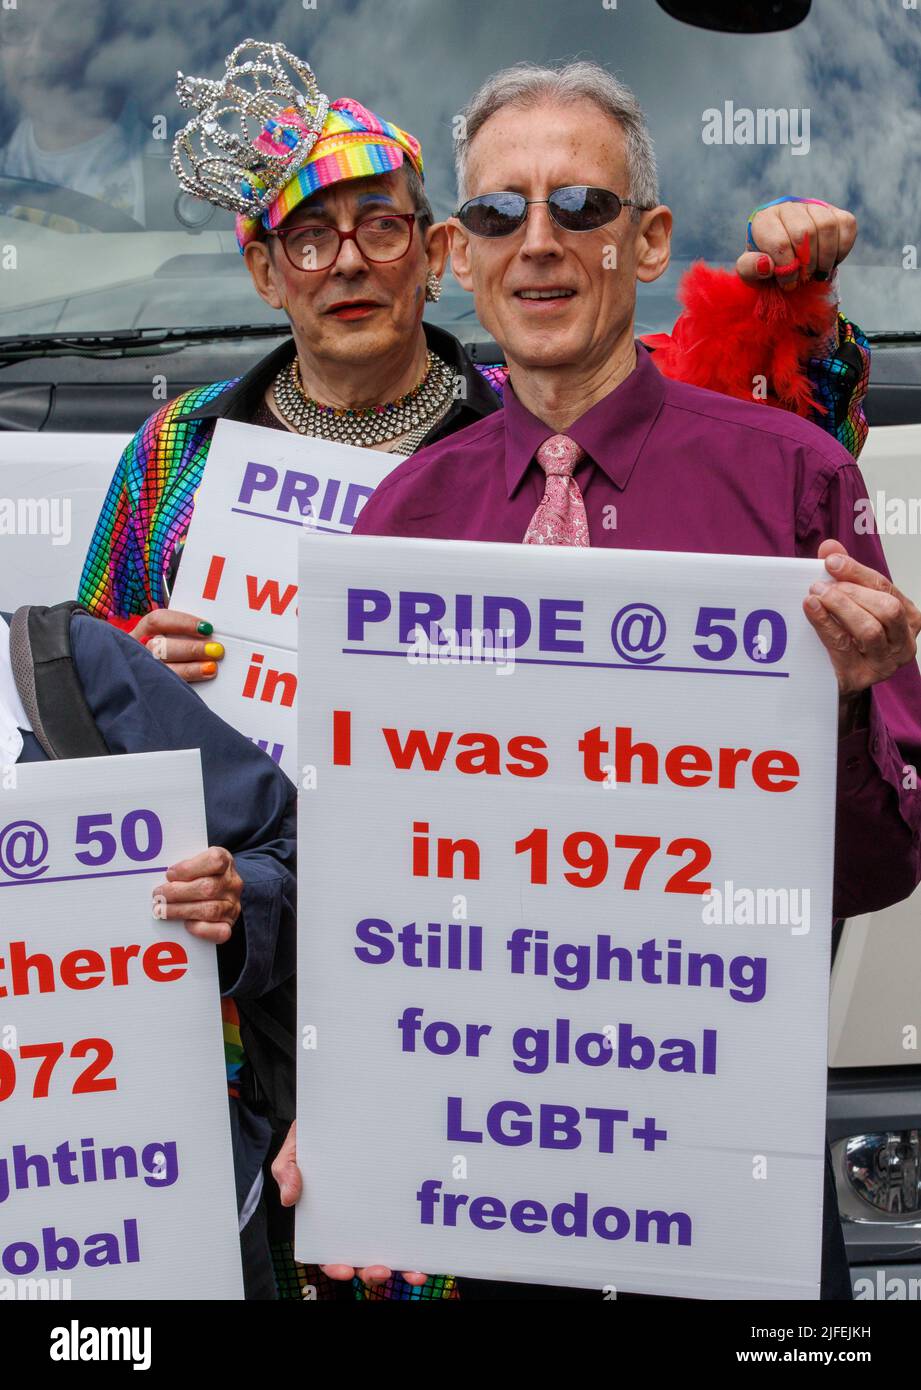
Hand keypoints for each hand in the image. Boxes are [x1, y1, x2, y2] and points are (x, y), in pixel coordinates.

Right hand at [132, 607, 223, 683]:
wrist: (136, 689)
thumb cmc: (166, 654)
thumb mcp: (167, 639)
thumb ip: (182, 635)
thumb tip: (208, 633)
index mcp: (139, 634)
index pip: (157, 621)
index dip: (183, 622)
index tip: (206, 628)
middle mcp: (135, 652)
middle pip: (160, 647)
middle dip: (191, 648)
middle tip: (215, 649)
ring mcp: (140, 673)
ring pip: (162, 670)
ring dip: (190, 668)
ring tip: (211, 667)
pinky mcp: (149, 691)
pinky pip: (165, 689)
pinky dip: (184, 687)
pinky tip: (199, 684)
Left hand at [152, 846, 242, 943]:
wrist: (219, 892)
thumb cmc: (201, 874)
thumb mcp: (196, 862)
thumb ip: (184, 866)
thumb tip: (162, 877)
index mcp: (225, 861)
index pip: (214, 861)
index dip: (189, 868)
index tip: (170, 874)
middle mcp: (232, 883)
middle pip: (207, 888)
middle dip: (177, 893)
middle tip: (157, 895)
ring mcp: (232, 905)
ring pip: (209, 910)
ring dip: (180, 911)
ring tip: (161, 910)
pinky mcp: (229, 924)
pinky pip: (219, 931)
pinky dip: (200, 929)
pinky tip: (185, 924)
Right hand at [270, 1121, 429, 1286]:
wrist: (340, 1112)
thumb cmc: (316, 1136)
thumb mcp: (294, 1149)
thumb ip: (286, 1170)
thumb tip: (288, 1197)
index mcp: (328, 1217)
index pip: (329, 1251)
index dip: (335, 1265)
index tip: (344, 1268)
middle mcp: (355, 1220)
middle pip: (362, 1258)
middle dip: (371, 1272)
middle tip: (380, 1270)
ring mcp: (380, 1212)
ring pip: (390, 1249)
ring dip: (401, 1268)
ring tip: (413, 1272)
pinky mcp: (399, 1199)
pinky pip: (411, 1226)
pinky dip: (420, 1245)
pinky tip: (428, 1251)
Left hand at [736, 199, 856, 289]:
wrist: (785, 262)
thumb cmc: (766, 267)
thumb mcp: (749, 273)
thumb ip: (749, 269)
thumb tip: (766, 264)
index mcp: (764, 220)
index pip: (780, 243)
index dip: (787, 269)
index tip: (788, 283)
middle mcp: (788, 207)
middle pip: (805, 233)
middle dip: (807, 264)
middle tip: (805, 278)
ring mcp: (812, 206)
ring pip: (827, 226)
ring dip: (825, 257)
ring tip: (818, 272)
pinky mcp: (834, 211)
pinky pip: (846, 224)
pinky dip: (842, 248)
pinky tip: (832, 261)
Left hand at [804, 539, 920, 701]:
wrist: (835, 680)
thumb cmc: (848, 637)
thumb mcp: (851, 603)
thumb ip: (844, 574)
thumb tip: (830, 548)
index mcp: (907, 618)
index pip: (887, 588)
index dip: (858, 572)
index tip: (831, 561)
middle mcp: (903, 643)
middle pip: (886, 609)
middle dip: (852, 592)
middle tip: (820, 584)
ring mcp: (885, 663)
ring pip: (870, 630)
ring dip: (841, 607)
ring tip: (816, 595)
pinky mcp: (861, 677)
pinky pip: (844, 647)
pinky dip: (826, 624)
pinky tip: (811, 610)